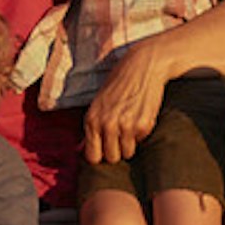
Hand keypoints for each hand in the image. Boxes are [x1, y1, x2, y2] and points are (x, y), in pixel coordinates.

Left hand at [81, 45, 165, 165]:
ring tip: (130, 125)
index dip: (100, 155)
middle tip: (120, 136)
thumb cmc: (118, 84)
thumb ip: (91, 128)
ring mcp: (125, 126)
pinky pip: (141, 141)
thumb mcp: (98, 103)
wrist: (142, 66)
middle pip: (111, 158)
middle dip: (116, 151)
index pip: (92, 157)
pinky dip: (141, 133)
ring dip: (130, 143)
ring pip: (127, 153)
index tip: (106, 148)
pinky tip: (140, 116)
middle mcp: (107, 125)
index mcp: (92, 120)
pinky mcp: (143, 125)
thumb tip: (81, 151)